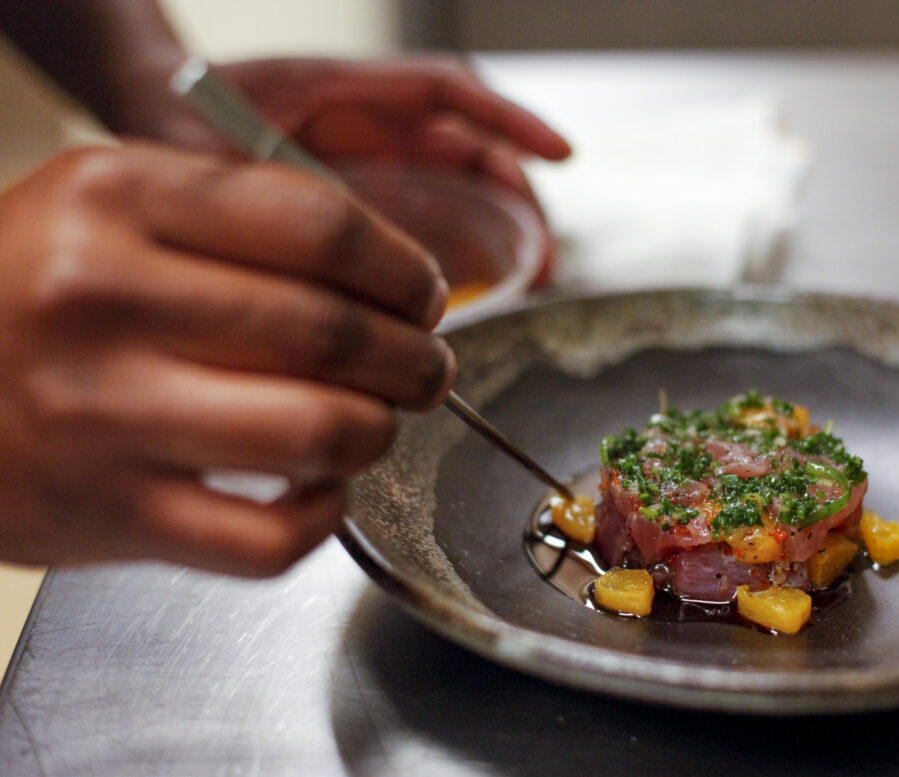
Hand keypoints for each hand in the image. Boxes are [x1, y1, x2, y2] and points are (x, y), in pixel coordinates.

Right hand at [0, 143, 453, 575]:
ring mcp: (103, 416)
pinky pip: (268, 539)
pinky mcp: (110, 515)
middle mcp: (102, 300)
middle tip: (426, 365)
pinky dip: (323, 518)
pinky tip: (320, 488)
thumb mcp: (110, 206)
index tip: (421, 292)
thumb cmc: (27, 292)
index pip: (318, 226)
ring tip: (379, 420)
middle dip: (415, 358)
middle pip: (333, 332)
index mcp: (115, 200)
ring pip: (319, 433)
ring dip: (380, 432)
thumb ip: (238, 219)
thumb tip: (388, 278)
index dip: (400, 267)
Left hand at [164, 57, 570, 283]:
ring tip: (529, 276)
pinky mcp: (365, 191)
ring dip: (501, 224)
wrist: (144, 107)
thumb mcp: (224, 162)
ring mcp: (371, 155)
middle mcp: (370, 120)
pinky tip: (481, 285)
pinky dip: (462, 241)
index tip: (560, 155)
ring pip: (459, 184)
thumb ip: (280, 195)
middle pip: (471, 149)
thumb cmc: (179, 117)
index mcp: (346, 91)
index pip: (448, 93)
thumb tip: (353, 252)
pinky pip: (429, 211)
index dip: (510, 121)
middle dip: (518, 197)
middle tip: (545, 258)